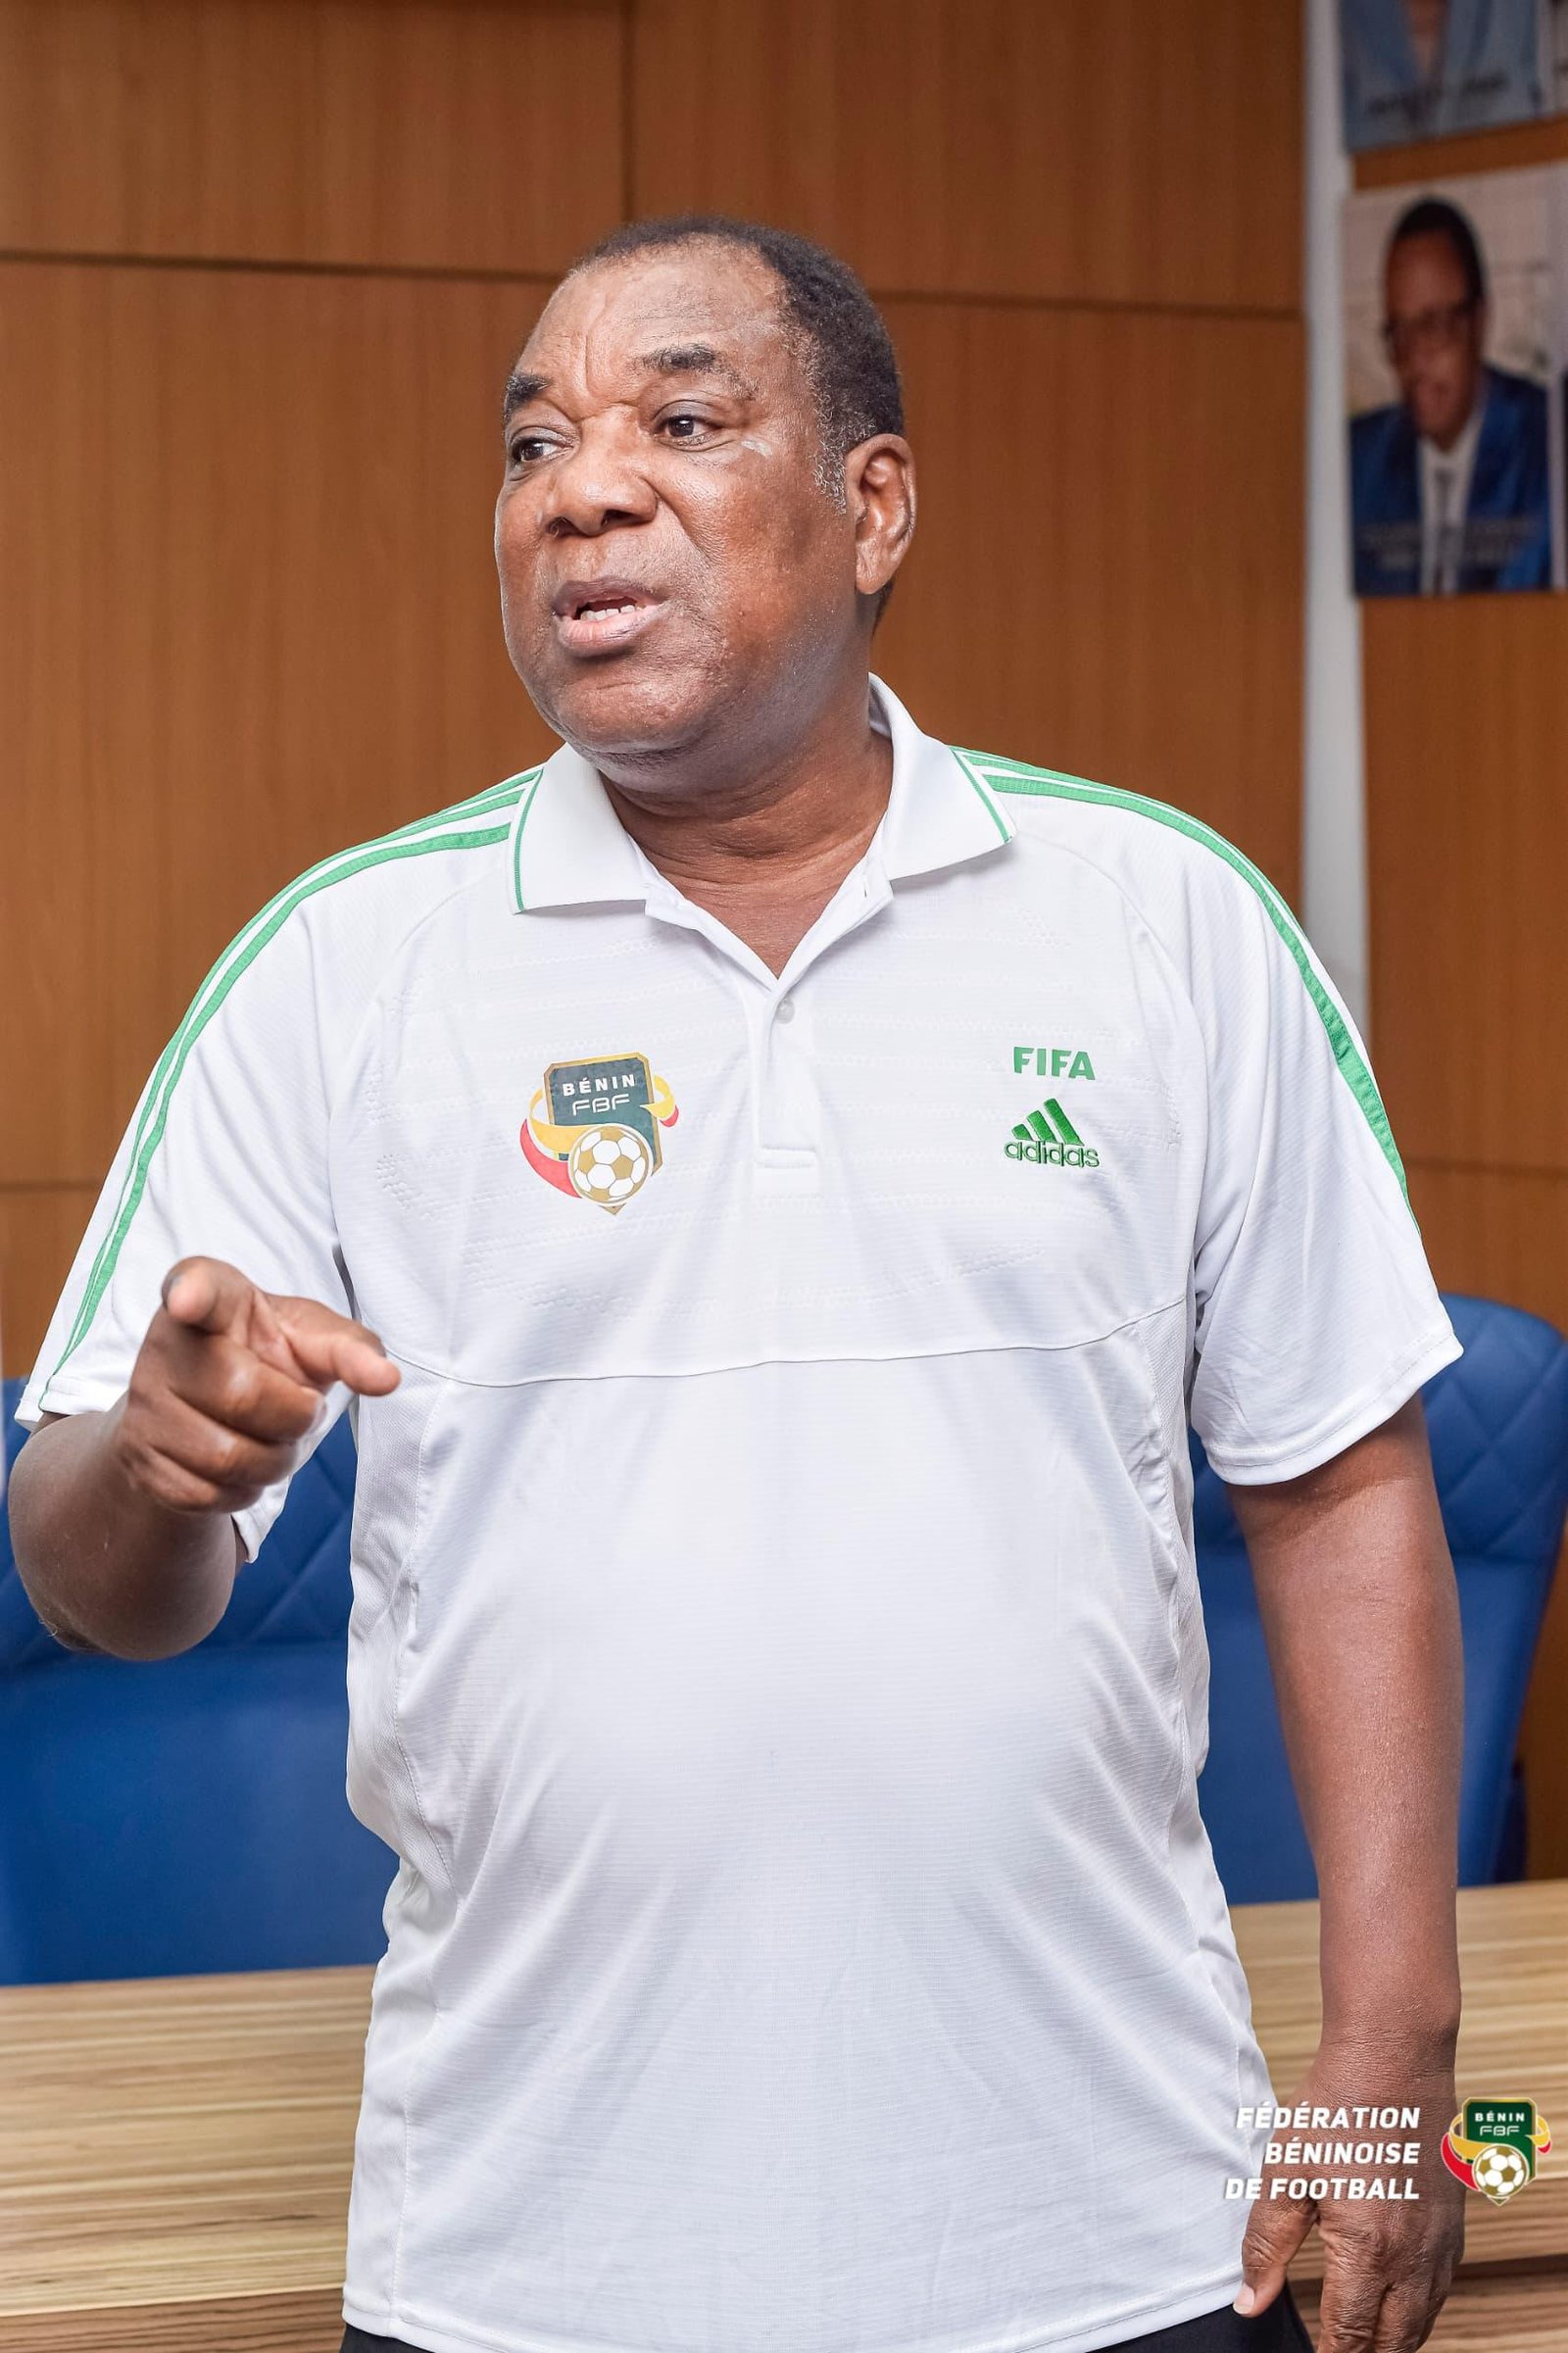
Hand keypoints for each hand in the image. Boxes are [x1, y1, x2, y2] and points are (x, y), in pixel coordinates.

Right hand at [110, 1254, 399, 1517]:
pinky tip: (244, 1464)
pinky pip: (205, 1494)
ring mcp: (144, 1404)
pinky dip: (245, 1490)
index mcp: (213, 1296)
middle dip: (294, 1416)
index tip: (188, 1299)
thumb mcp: (311, 1339)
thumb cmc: (268, 1358)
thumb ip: (351, 1348)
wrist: (206, 1412)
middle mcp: (165, 1344)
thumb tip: (387, 1378)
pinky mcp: (139, 1458)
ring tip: (275, 1438)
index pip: (196, 1285)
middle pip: (242, 1394)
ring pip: (226, 1457)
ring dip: (275, 1460)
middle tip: (302, 1409)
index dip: (192, 1292)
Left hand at [1237, 2040, 1463, 2350]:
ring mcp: (1440, 2245)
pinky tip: (1394, 2303)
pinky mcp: (1452, 2227)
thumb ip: (1265, 2244)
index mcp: (1367, 2249)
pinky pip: (1440, 2292)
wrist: (1396, 2056)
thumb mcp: (1286, 2173)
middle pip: (1393, 2343)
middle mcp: (1413, 2257)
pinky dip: (1417, 2312)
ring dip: (1391, 2341)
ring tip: (1357, 2341)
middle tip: (1330, 2351)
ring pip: (1422, 2324)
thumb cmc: (1339, 2105)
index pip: (1350, 2335)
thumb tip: (1250, 2301)